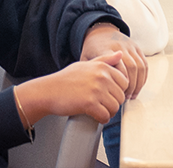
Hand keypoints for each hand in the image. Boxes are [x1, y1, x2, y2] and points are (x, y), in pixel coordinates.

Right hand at [13, 51, 128, 124]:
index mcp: (102, 67)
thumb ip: (105, 59)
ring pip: (115, 107)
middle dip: (113, 103)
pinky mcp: (89, 104)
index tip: (110, 95)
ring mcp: (96, 90)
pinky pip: (105, 116)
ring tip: (100, 111)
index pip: (124, 82)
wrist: (48, 91)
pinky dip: (102, 119)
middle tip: (103, 105)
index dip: (118, 90)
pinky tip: (96, 116)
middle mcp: (101, 77)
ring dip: (109, 112)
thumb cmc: (65, 79)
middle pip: (121, 96)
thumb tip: (120, 54)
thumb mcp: (86, 64)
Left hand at [80, 23, 147, 97]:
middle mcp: (120, 47)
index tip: (118, 93)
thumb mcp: (86, 58)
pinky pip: (144, 64)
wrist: (101, 30)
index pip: (118, 66)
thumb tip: (93, 91)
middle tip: (126, 97)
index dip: (120, 82)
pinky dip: (143, 77)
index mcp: (106, 49)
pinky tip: (138, 86)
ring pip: (139, 67)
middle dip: (131, 85)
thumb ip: (90, 72)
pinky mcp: (137, 48)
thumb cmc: (92, 48)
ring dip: (138, 83)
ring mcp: (130, 46)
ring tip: (132, 94)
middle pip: (131, 68)